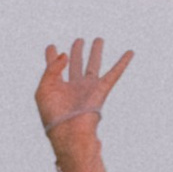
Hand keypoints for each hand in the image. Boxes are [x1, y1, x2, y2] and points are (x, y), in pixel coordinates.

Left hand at [35, 36, 131, 171]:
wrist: (70, 132)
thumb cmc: (54, 115)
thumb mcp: (43, 89)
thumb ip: (52, 68)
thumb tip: (65, 54)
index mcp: (56, 88)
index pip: (53, 69)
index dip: (52, 57)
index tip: (51, 47)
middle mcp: (73, 87)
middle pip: (75, 64)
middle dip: (76, 52)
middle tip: (79, 41)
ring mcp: (87, 88)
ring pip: (93, 65)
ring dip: (96, 52)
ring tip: (98, 40)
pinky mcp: (101, 91)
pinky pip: (114, 74)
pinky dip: (122, 63)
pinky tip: (129, 53)